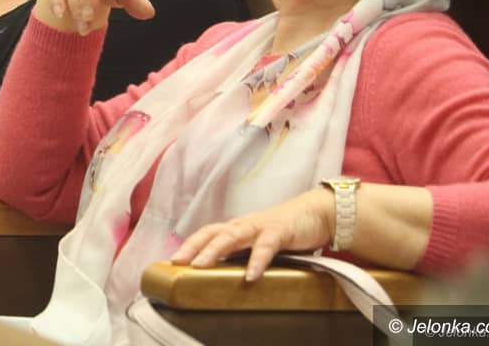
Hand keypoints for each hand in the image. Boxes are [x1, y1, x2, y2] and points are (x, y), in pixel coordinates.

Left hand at [170, 188, 333, 280]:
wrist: (316, 213)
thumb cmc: (285, 232)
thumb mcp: (259, 244)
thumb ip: (243, 255)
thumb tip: (225, 277)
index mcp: (236, 228)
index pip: (206, 233)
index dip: (189, 245)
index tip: (172, 260)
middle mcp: (243, 225)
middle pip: (212, 233)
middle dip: (193, 246)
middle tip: (177, 261)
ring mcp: (260, 227)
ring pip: (232, 236)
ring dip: (214, 250)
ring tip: (200, 266)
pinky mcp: (280, 232)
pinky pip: (266, 246)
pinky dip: (257, 260)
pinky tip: (251, 276)